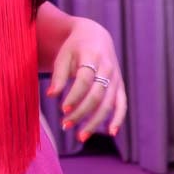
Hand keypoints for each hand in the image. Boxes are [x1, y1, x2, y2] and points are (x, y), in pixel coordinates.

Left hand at [46, 18, 126, 141]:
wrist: (95, 36)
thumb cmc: (75, 48)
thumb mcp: (63, 55)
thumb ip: (58, 75)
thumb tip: (51, 95)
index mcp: (92, 56)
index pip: (84, 80)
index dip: (74, 96)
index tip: (62, 109)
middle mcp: (107, 68)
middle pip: (96, 95)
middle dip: (81, 112)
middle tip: (65, 125)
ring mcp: (116, 78)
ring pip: (108, 103)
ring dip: (95, 121)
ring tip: (80, 136)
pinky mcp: (120, 86)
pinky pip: (122, 104)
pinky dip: (118, 119)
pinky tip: (111, 132)